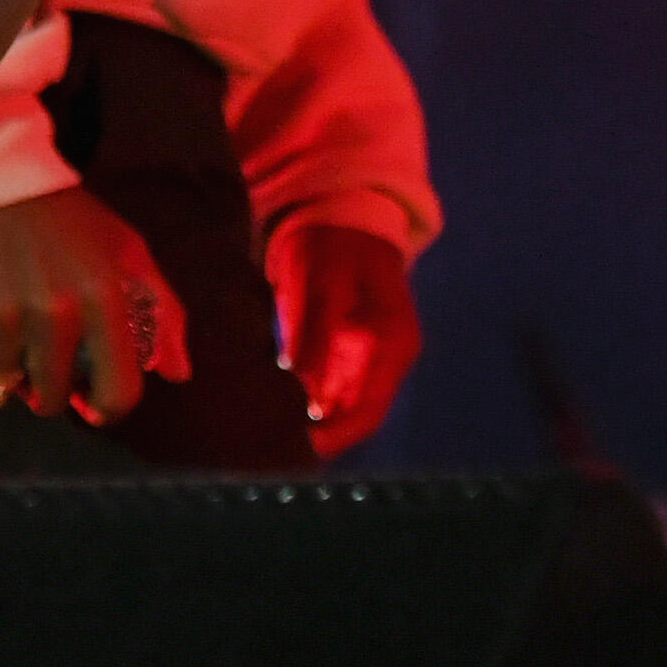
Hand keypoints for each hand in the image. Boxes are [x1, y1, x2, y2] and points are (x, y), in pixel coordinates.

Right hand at [0, 183, 189, 426]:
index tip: (88, 401)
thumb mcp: (124, 248)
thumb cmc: (63, 215)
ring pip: (2, 387)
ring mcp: (0, 313)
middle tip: (37, 360)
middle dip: (46, 389)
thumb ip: (162, 311)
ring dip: (2, 371)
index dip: (105, 409)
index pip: (116, 393)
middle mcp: (53, 310)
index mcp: (102, 296)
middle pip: (50, 399)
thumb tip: (179, 374)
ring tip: (3, 337)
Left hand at [279, 225, 423, 452]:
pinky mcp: (349, 353)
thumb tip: (302, 387)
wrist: (342, 214)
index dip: (336, 435)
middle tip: (275, 452)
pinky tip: (278, 412)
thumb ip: (316, 335)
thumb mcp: (325, 284)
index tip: (299, 451)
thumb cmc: (336, 245)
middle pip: (357, 416)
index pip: (369, 409)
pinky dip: (308, 403)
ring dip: (314, 424)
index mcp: (394, 345)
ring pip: (343, 407)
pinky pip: (331, 390)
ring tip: (272, 440)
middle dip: (321, 437)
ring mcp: (369, 358)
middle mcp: (388, 360)